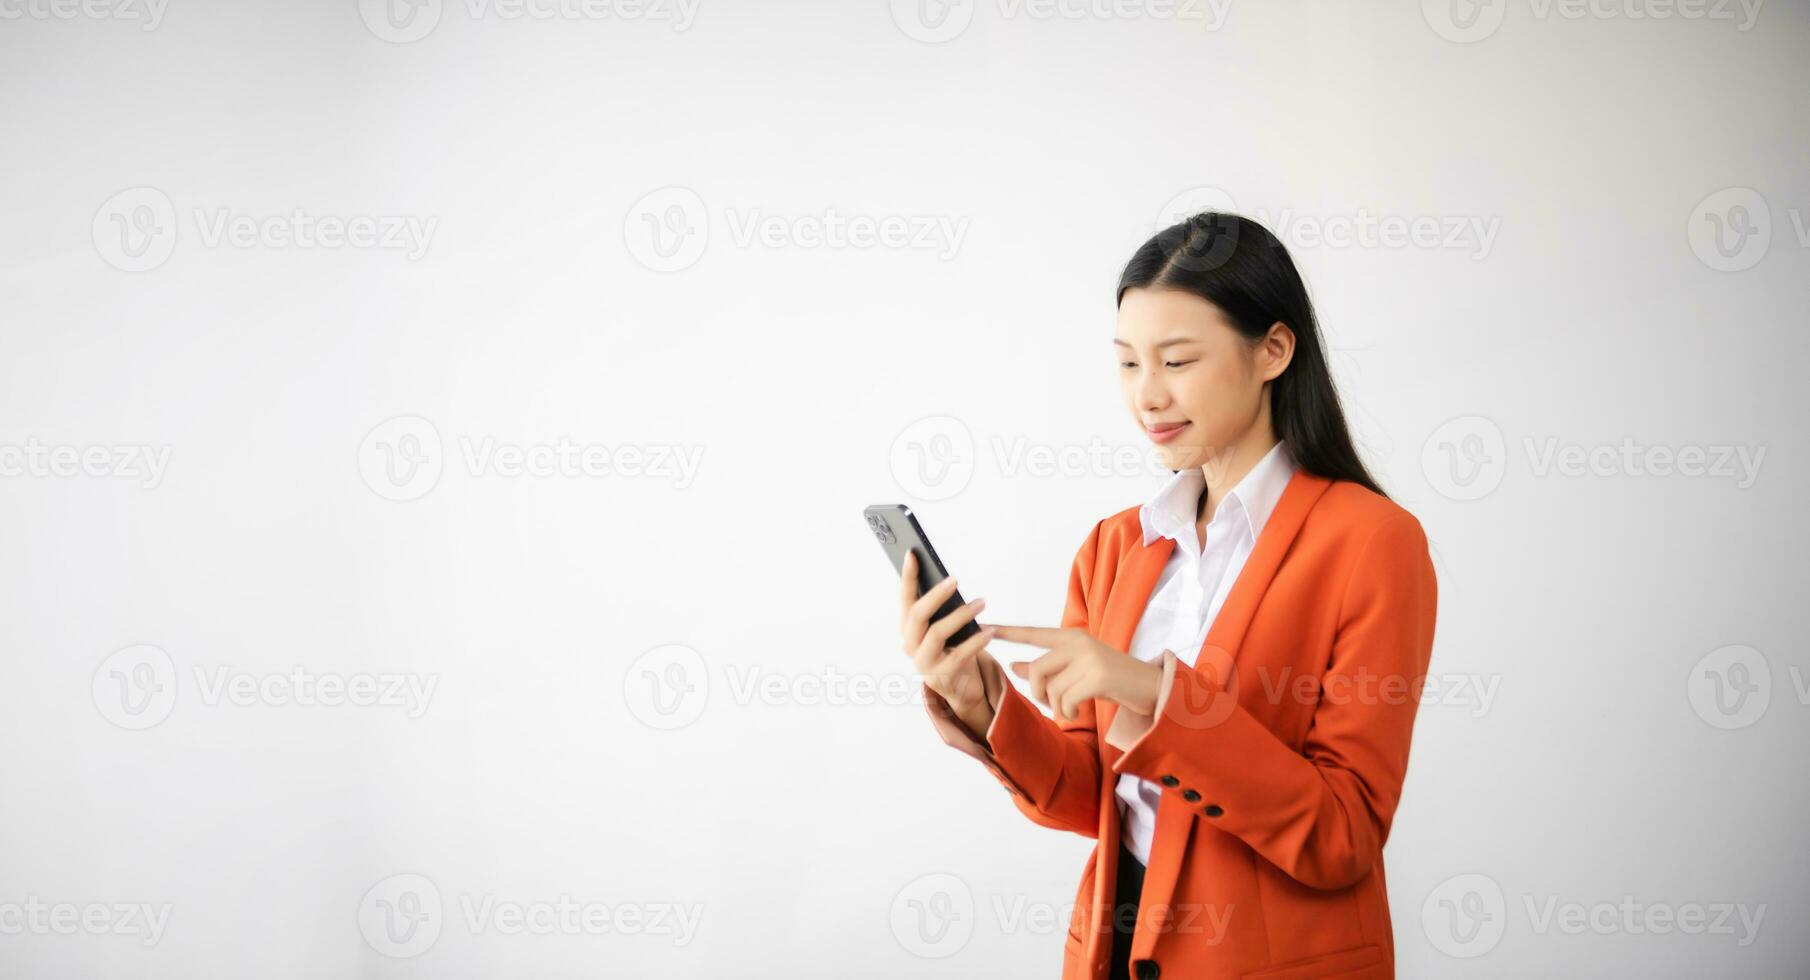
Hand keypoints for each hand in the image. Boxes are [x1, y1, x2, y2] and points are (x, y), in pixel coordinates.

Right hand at [898, 551, 1000, 736]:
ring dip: (961, 615)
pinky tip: (990, 631)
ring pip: (937, 633)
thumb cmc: (951, 648)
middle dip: (936, 595)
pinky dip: (976, 641)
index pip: (905, 598)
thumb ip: (940, 608)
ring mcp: (923, 662)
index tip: (913, 554)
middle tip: (955, 580)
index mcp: (906, 628)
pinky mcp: (942, 676)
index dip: (908, 576)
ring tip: (981, 603)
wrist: (959, 686)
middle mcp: (909, 644)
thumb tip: (950, 581)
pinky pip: (959, 655)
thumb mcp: (942, 626)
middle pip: (917, 615)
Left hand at [990, 626, 1162, 722]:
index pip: (1033, 633)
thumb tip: (1013, 666)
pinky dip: (1068, 711)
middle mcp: (1079, 642)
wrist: (1151, 688)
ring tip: (1071, 708)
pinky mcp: (1098, 676)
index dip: (1008, 632)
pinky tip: (1079, 711)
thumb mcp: (1077, 672)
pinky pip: (1066, 698)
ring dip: (1057, 706)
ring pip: (1051, 687)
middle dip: (1039, 693)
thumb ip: (1047, 668)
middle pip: (1038, 669)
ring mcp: (1089, 658)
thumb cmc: (1112, 681)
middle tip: (1053, 704)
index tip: (983, 627)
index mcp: (1072, 637)